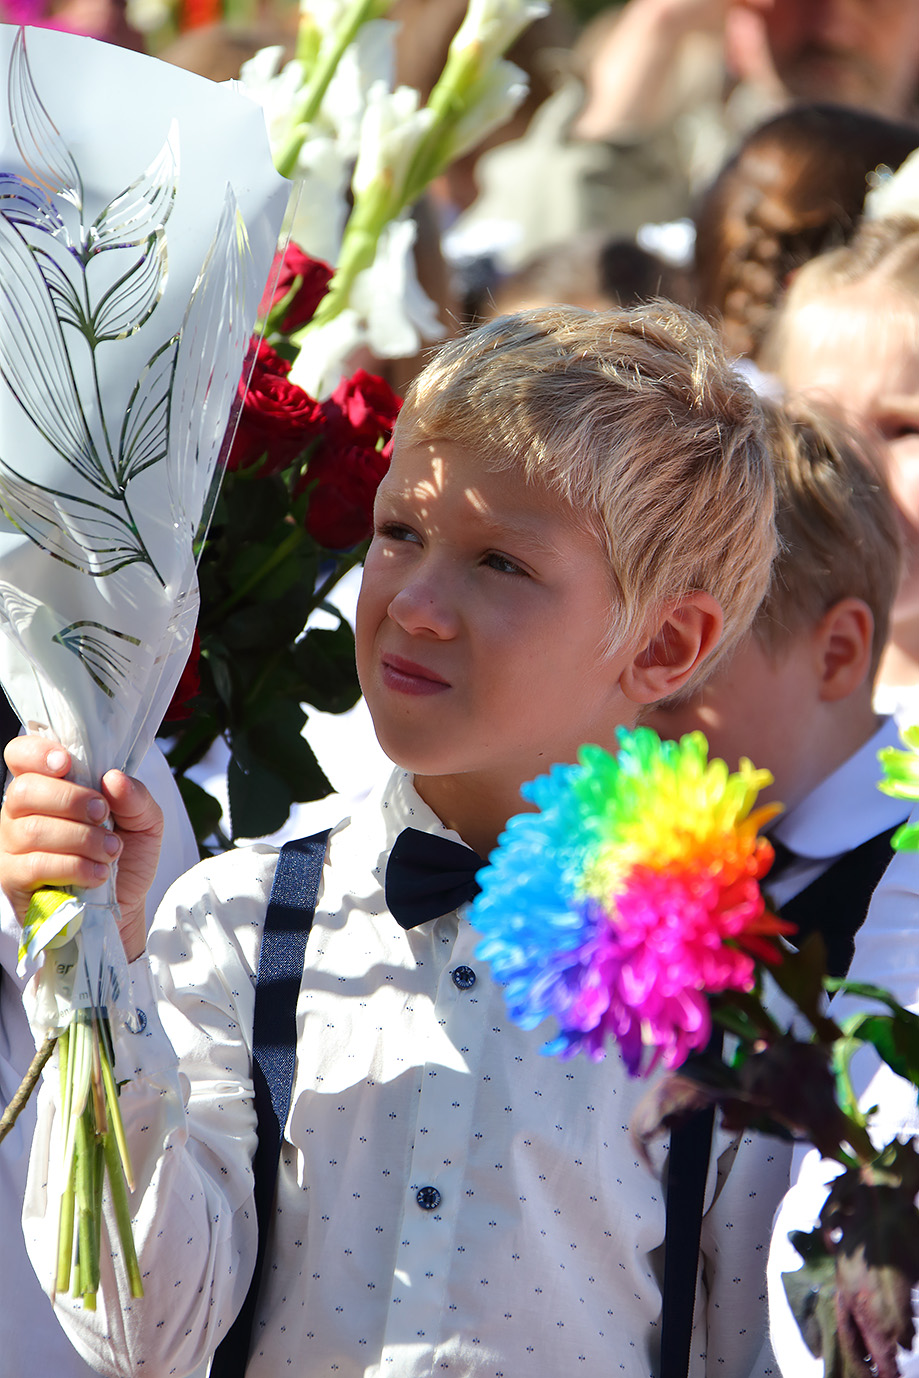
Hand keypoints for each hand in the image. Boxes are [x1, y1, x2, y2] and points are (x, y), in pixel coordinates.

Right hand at [0, 737, 162, 961]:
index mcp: (50, 786)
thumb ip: (136, 796)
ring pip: (31, 830)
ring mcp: (13, 846)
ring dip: (81, 839)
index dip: (37, 753)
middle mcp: (22, 812)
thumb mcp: (146, 821)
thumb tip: (113, 779)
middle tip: (102, 815)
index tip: (67, 764)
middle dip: (70, 800)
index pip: (20, 754)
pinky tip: (97, 873)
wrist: (124, 907)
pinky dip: (73, 866)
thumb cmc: (127, 856)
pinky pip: (34, 865)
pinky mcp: (15, 880)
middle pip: (24, 790)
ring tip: (110, 850)